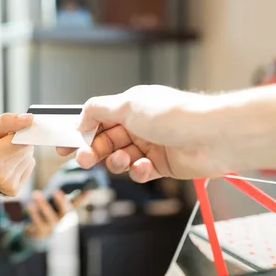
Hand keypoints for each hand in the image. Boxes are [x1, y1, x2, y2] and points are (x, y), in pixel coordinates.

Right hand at [0, 113, 34, 195]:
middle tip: (3, 141)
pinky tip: (6, 162)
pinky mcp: (14, 190)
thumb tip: (29, 118)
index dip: (23, 131)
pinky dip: (21, 161)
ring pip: (29, 156)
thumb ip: (5, 121)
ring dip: (20, 151)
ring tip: (3, 152)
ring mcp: (7, 185)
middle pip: (26, 148)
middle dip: (19, 140)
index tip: (21, 125)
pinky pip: (29, 166)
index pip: (21, 141)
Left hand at [24, 190, 87, 238]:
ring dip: (43, 205)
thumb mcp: (53, 205)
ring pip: (50, 217)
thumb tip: (63, 178)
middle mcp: (61, 220)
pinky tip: (29, 205)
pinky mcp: (41, 232)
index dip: (83, 198)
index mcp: (66, 211)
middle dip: (61, 202)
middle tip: (56, 191)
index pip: (76, 203)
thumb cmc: (46, 215)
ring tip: (35, 194)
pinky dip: (34, 214)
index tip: (89, 191)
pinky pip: (38, 223)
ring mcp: (52, 227)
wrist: (36, 235)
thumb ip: (58, 196)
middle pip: (65, 212)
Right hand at [57, 85, 227, 181]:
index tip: (62, 146)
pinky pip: (140, 171)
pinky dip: (138, 171)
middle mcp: (139, 125)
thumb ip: (98, 110)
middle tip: (84, 159)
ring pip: (120, 158)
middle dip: (93, 150)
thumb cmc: (175, 115)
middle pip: (105, 141)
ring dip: (117, 161)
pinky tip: (143, 166)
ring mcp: (151, 145)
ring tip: (124, 159)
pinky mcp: (163, 165)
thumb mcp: (128, 104)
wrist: (213, 136)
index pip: (97, 119)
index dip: (79, 132)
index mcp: (130, 106)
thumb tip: (79, 118)